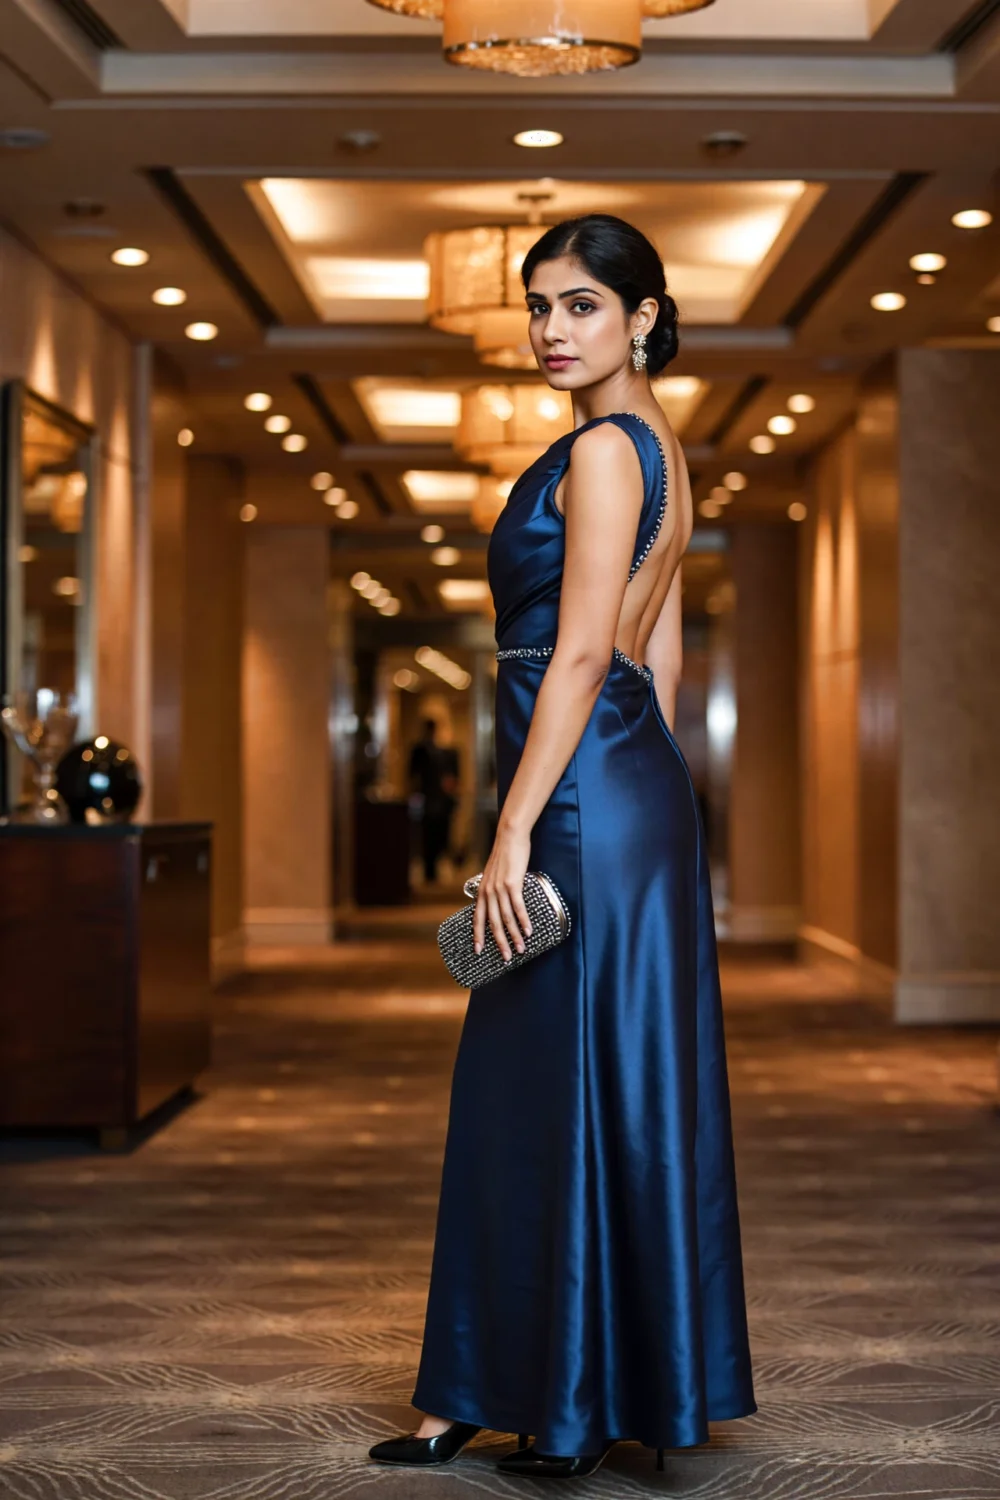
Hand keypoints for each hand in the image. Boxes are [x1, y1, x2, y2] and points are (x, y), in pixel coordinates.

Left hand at [473, 822, 532, 961]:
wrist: (509, 837)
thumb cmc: (504, 855)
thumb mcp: (492, 875)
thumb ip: (493, 889)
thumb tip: (498, 901)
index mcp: (482, 891)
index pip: (477, 918)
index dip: (477, 936)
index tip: (479, 951)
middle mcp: (488, 892)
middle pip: (493, 923)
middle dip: (499, 943)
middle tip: (506, 957)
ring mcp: (500, 889)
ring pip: (506, 918)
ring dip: (514, 936)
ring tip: (521, 948)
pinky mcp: (512, 884)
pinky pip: (518, 907)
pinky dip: (524, 921)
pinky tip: (529, 931)